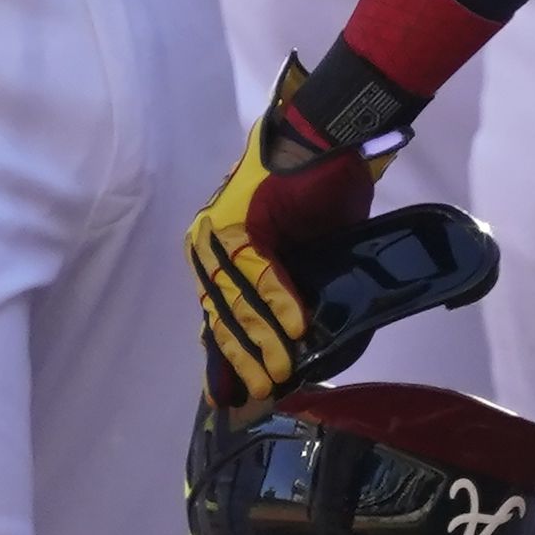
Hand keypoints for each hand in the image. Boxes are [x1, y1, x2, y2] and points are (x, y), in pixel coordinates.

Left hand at [189, 61, 390, 410]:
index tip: (224, 397)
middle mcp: (210, 243)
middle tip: (255, 396)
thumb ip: (280, 290)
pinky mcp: (241, 218)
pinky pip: (260, 269)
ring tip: (280, 373)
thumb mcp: (293, 252)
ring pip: (239, 298)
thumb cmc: (313, 192)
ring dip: (263, 339)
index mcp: (216, 252)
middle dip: (240, 358)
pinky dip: (280, 300)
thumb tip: (288, 341)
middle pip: (224, 313)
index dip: (222, 358)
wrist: (324, 137)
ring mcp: (222, 230)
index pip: (217, 315)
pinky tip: (294, 329)